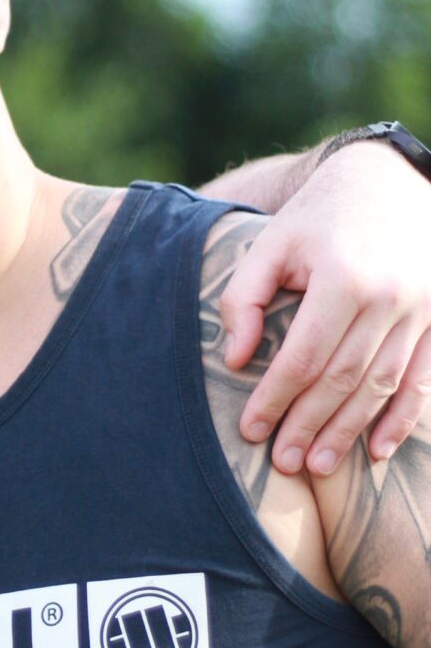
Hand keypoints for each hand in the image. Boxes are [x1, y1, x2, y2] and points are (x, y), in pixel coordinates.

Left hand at [222, 141, 430, 474]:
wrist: (386, 182)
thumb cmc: (316, 220)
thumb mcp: (270, 246)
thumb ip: (244, 300)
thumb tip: (235, 360)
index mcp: (344, 279)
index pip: (303, 357)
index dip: (275, 398)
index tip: (250, 430)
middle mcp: (390, 297)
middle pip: (344, 379)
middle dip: (310, 425)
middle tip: (282, 461)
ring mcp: (423, 309)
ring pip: (383, 385)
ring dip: (350, 431)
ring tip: (317, 464)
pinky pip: (424, 379)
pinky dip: (402, 418)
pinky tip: (376, 450)